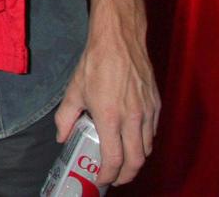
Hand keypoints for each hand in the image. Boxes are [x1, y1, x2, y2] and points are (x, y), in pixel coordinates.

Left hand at [54, 6, 159, 185]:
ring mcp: (147, 112)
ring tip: (123, 161)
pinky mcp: (156, 105)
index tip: (102, 178)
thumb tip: (62, 137)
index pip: (114, 158)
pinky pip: (153, 132)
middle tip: (115, 177)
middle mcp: (132, 118)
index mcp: (109, 116)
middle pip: (136, 161)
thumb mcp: (73, 91)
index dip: (109, 174)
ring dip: (136, 159)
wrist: (119, 41)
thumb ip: (66, 118)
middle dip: (126, 175)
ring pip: (147, 148)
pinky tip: (133, 139)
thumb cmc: (95, 63)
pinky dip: (144, 142)